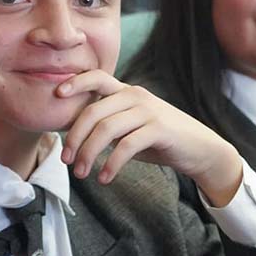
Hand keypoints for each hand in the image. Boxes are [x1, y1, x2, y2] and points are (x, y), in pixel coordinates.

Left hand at [58, 71, 243, 205]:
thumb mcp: (131, 126)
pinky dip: (111, 164)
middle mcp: (136, 95)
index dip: (75, 83)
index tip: (56, 96)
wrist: (199, 148)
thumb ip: (108, 124)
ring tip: (81, 174)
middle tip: (66, 160)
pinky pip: (126, 146)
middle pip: (93, 111)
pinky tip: (104, 178)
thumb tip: (73, 135)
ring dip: (89, 154)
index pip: (96, 77)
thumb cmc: (159, 139)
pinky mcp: (159, 129)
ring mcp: (148, 111)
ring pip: (106, 129)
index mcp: (126, 91)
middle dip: (75, 138)